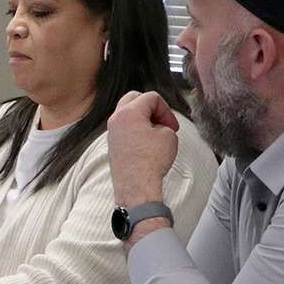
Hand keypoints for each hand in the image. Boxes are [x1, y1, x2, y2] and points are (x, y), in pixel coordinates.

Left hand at [107, 90, 181, 206]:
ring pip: (127, 113)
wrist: (136, 186)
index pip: (151, 97)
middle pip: (134, 99)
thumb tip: (156, 126)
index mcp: (129, 112)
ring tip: (155, 132)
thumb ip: (164, 123)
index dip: (166, 110)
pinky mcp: (112, 144)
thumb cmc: (151, 161)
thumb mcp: (168, 135)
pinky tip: (146, 141)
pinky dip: (135, 129)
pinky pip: (124, 128)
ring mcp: (111, 132)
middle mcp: (116, 119)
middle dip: (151, 107)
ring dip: (143, 118)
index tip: (172, 126)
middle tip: (163, 122)